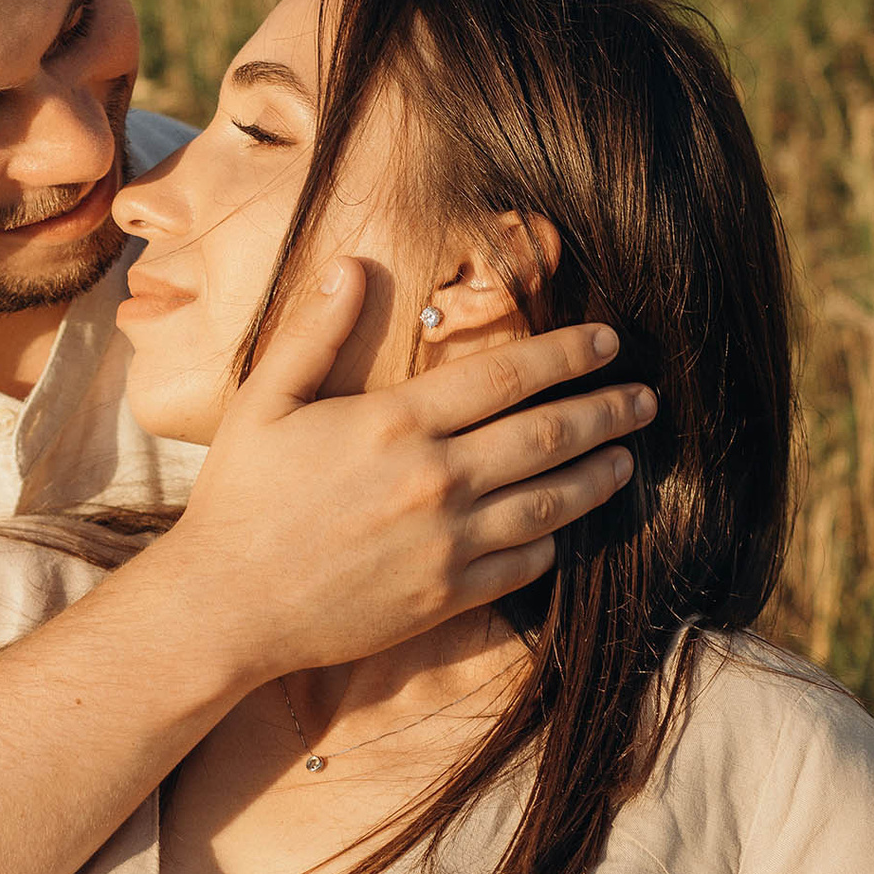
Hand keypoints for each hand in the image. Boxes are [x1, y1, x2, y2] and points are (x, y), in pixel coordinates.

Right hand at [148, 256, 653, 681]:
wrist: (228, 606)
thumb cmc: (240, 499)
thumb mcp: (264, 401)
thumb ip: (315, 331)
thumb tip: (353, 266)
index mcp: (396, 423)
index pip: (507, 375)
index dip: (567, 354)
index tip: (607, 341)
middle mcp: (435, 479)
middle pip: (548, 435)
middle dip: (606, 411)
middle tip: (646, 398)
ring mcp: (447, 543)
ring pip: (551, 502)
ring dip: (599, 475)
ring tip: (628, 458)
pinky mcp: (447, 597)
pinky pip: (524, 565)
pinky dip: (555, 541)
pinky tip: (569, 525)